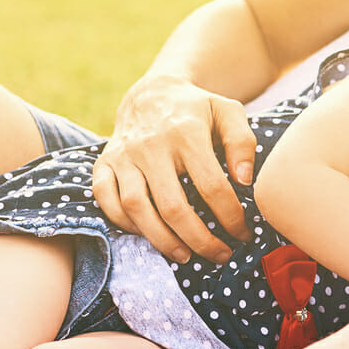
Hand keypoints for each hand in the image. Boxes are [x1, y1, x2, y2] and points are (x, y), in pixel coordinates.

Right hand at [95, 74, 257, 263]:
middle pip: (173, 206)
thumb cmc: (197, 109)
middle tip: (219, 254)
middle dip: (200, 239)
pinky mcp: (104, 162)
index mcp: (186, 133)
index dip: (230, 216)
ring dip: (162, 239)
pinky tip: (148, 234)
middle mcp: (151, 145)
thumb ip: (242, 142)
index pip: (212, 186)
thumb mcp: (228, 112)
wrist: (151, 93)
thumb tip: (244, 181)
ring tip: (185, 255)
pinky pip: (105, 199)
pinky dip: (124, 222)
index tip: (242, 233)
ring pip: (136, 208)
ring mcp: (124, 155)